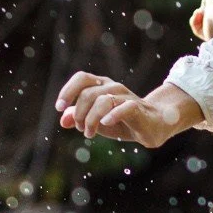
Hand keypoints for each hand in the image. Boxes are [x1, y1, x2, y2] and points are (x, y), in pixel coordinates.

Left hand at [54, 73, 203, 146]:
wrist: (154, 126)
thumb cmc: (123, 121)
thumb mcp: (96, 121)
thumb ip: (78, 118)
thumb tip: (62, 120)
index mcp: (102, 86)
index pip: (81, 78)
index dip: (67, 90)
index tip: (59, 107)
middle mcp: (113, 87)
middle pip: (88, 93)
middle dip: (79, 113)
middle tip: (81, 129)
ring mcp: (127, 97)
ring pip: (103, 100)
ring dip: (91, 119)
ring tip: (90, 133)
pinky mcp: (139, 109)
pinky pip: (124, 107)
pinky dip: (112, 115)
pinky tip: (105, 124)